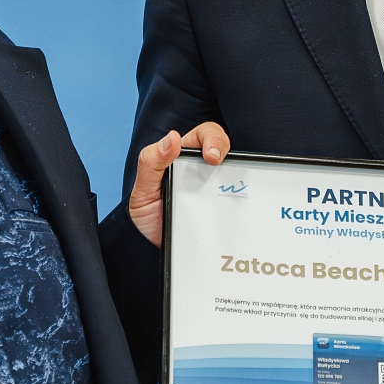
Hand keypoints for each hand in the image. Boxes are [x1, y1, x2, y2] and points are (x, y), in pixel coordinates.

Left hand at [127, 123, 231, 245]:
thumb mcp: (142, 188)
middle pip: (223, 150)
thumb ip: (151, 162)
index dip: (213, 139)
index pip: (204, 136)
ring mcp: (212, 190)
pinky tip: (237, 205)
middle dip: (225, 149)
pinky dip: (241, 202)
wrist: (150, 248)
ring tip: (233, 187)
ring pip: (234, 175)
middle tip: (218, 163)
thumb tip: (172, 138)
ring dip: (237, 178)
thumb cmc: (146, 213)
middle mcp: (200, 171)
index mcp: (181, 158)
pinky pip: (235, 202)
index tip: (211, 156)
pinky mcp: (220, 210)